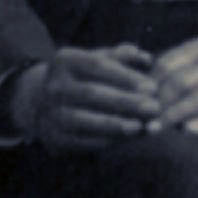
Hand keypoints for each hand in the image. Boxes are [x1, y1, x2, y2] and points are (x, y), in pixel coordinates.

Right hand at [15, 47, 171, 147]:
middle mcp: (53, 85)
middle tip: (153, 108)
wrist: (44, 104)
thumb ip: (121, 57)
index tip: (152, 87)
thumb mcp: (96, 60)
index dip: (126, 77)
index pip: (97, 66)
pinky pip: (83, 141)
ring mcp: (51, 113)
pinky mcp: (55, 138)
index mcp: (64, 60)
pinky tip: (129, 138)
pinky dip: (108, 140)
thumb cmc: (83, 77)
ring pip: (85, 120)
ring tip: (140, 126)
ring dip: (115, 124)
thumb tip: (145, 58)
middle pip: (92, 93)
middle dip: (126, 101)